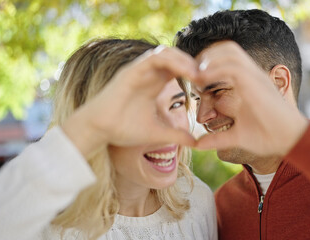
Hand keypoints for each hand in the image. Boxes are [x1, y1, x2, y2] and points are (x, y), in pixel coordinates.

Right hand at [62, 46, 197, 156]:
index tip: (209, 86)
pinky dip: (172, 61)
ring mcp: (139, 70)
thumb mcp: (157, 133)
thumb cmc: (123, 130)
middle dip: (194, 64)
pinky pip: (155, 57)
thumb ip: (177, 135)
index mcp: (154, 84)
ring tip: (200, 75)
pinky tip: (187, 72)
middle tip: (209, 77)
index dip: (195, 73)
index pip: (179, 69)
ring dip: (185, 60)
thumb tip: (195, 142)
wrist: (99, 130)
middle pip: (175, 58)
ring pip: (167, 53)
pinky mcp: (131, 70)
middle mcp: (148, 74)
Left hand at [193, 41, 308, 156]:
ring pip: (229, 51)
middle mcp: (251, 74)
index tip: (192, 80)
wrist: (290, 141)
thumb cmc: (268, 137)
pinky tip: (202, 81)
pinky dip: (215, 70)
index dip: (207, 64)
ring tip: (195, 76)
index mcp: (248, 82)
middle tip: (191, 73)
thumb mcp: (236, 136)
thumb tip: (197, 144)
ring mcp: (255, 76)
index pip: (226, 59)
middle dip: (205, 56)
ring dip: (209, 60)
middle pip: (227, 48)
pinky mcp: (256, 83)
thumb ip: (217, 138)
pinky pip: (232, 67)